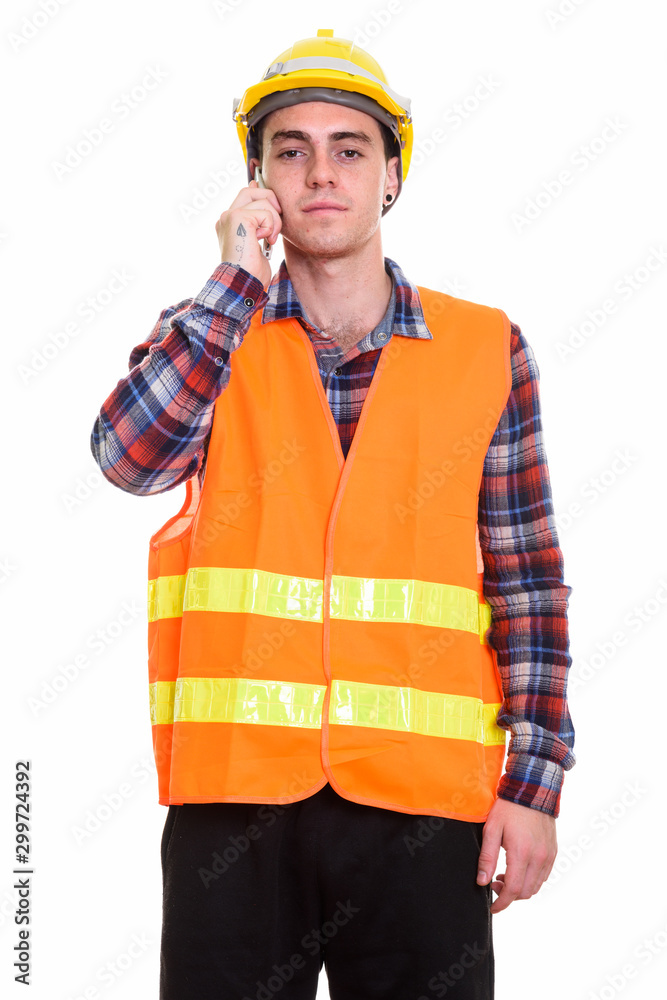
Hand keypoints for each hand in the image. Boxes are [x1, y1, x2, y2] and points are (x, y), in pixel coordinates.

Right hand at [215, 180, 281, 287]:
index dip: (259, 192)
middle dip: (270, 201)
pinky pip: (266, 213)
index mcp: (229, 224)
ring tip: (269, 240)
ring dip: (274, 222)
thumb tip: (264, 212)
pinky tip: (265, 241)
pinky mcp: (238, 218)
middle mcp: (226, 217)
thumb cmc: (251, 272)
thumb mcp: (258, 244)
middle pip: (251, 190)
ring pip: (263, 201)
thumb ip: (260, 224)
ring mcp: (230, 216)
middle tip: (274, 225)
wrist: (243, 283)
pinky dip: (271, 227)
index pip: (244, 196)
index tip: (269, 199)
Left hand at [476, 798, 556, 913]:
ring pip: (536, 886)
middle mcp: (538, 858)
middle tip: (494, 884)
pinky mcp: (553, 852)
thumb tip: (482, 882)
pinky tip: (519, 869)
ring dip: (520, 889)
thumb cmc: (509, 808)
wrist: (532, 790)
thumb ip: (487, 857)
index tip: (493, 907)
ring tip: (504, 876)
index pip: (512, 889)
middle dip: (508, 896)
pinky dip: (531, 880)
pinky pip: (543, 876)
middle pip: (525, 892)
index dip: (501, 903)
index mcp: (521, 853)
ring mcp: (548, 856)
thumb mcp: (491, 829)